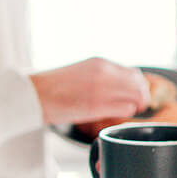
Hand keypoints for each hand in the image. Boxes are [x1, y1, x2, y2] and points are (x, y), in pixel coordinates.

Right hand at [30, 58, 149, 126]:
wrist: (33, 93)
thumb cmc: (54, 87)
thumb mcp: (82, 72)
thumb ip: (101, 76)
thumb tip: (119, 87)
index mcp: (100, 63)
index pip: (134, 73)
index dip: (139, 86)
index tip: (137, 95)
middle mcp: (104, 72)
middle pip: (140, 83)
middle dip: (143, 96)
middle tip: (140, 106)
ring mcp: (101, 88)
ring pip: (137, 95)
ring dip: (137, 104)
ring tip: (130, 111)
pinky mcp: (95, 106)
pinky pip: (125, 108)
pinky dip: (126, 112)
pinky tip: (117, 115)